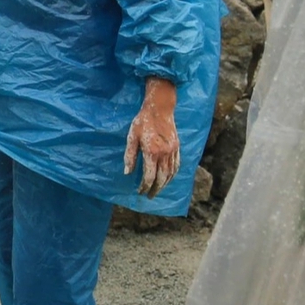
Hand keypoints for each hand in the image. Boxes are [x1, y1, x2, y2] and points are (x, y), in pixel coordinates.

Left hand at [123, 78, 180, 196]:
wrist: (160, 108)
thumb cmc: (143, 121)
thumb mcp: (132, 137)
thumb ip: (130, 156)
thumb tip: (127, 173)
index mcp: (152, 152)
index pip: (149, 176)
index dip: (144, 187)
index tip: (139, 191)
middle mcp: (164, 154)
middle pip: (161, 178)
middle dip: (155, 189)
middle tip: (149, 196)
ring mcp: (173, 151)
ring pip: (170, 174)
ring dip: (164, 184)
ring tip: (157, 190)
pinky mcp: (177, 147)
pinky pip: (176, 166)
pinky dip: (172, 175)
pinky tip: (168, 179)